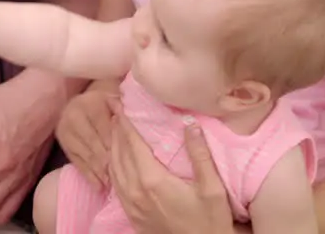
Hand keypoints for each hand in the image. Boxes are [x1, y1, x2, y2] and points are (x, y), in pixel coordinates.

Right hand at [55, 81, 119, 187]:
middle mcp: (72, 115)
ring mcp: (65, 131)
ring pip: (83, 153)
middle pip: (91, 140)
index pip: (101, 124)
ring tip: (110, 184)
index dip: (112, 140)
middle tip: (118, 174)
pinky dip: (88, 175)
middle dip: (105, 158)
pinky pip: (76, 162)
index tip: (123, 155)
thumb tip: (126, 121)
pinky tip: (99, 187)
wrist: (82, 104)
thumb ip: (121, 110)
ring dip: (97, 170)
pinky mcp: (63, 145)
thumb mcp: (113, 102)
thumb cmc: (104, 105)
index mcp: (89, 103)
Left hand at [109, 109, 234, 233]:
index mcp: (152, 180)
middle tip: (115, 108)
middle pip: (119, 152)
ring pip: (113, 167)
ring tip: (115, 128)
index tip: (120, 102)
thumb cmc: (210, 222)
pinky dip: (113, 165)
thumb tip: (190, 124)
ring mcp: (131, 204)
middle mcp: (135, 190)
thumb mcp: (212, 189)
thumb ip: (200, 155)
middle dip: (116, 128)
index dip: (125, 121)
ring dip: (112, 145)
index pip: (132, 143)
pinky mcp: (131, 214)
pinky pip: (115, 184)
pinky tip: (116, 159)